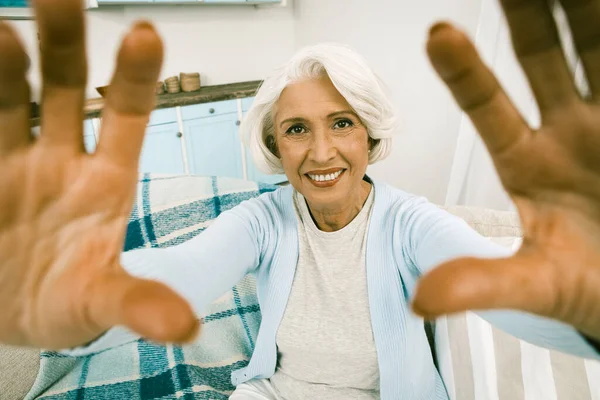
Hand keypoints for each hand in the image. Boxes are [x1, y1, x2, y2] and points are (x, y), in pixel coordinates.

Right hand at [0, 0, 197, 348]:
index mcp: (105, 180)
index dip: (136, 78)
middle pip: (68, 89)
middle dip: (65, 43)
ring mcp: (11, 159)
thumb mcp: (102, 302)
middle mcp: (60, 157)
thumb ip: (140, 305)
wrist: (12, 311)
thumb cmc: (68, 300)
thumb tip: (186, 329)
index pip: (129, 117)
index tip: (146, 33)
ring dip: (3, 65)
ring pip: (8, 98)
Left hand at [413, 0, 599, 340]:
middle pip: (544, 58)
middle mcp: (569, 130)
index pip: (487, 108)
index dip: (464, 73)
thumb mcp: (535, 285)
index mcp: (527, 162)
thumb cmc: (585, 287)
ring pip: (598, 51)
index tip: (438, 33)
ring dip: (588, 15)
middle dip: (531, 15)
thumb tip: (419, 300)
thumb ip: (481, 283)